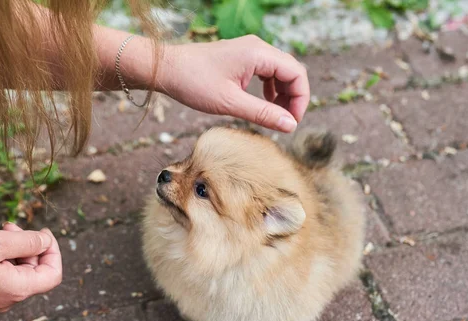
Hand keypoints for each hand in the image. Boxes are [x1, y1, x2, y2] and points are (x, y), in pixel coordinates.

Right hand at [0, 223, 61, 311]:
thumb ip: (28, 242)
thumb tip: (46, 242)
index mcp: (17, 290)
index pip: (52, 275)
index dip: (54, 251)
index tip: (43, 232)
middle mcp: (8, 299)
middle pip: (35, 271)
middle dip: (30, 245)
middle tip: (11, 226)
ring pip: (18, 270)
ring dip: (15, 248)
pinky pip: (2, 274)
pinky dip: (2, 256)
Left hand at [159, 35, 309, 132]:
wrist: (166, 69)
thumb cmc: (193, 83)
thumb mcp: (230, 103)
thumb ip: (263, 114)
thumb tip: (290, 126)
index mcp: (258, 53)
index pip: (296, 73)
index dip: (301, 99)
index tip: (293, 123)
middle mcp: (257, 48)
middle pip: (290, 71)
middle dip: (293, 98)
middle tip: (286, 123)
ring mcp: (249, 51)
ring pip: (279, 72)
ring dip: (282, 94)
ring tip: (275, 117)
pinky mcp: (240, 58)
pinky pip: (265, 72)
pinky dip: (269, 89)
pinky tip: (263, 105)